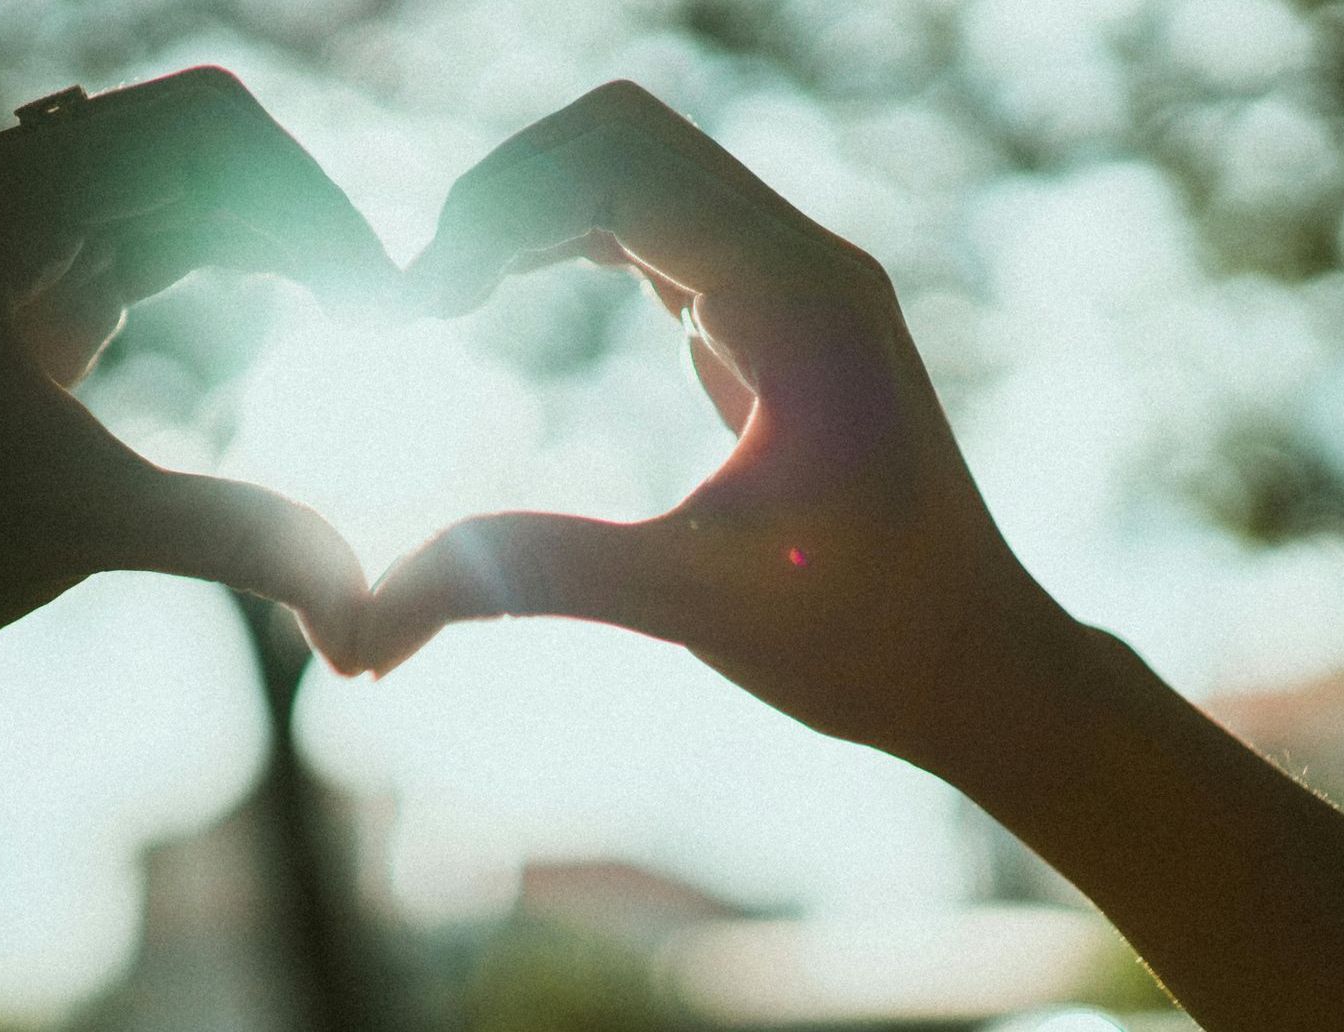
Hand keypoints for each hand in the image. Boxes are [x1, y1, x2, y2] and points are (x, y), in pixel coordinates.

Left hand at [0, 67, 385, 683]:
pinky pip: (158, 233)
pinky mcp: (28, 279)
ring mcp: (8, 229)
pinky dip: (238, 263)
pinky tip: (305, 309)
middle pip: (201, 143)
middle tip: (392, 312)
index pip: (199, 133)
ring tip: (364, 314)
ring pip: (186, 184)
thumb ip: (235, 540)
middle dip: (307, 217)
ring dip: (280, 237)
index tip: (384, 300)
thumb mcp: (80, 526)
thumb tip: (370, 614)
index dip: (312, 202)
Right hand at [361, 81, 1081, 772]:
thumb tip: (364, 623)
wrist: (979, 664)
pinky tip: (511, 298)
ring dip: (535, 208)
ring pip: (642, 169)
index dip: (492, 211)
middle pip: (622, 135)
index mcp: (794, 299)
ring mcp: (799, 284)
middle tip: (422, 297)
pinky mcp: (783, 321)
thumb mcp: (685, 604)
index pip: (614, 165)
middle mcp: (804, 263)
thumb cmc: (863, 638)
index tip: (414, 309)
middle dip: (503, 191)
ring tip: (447, 296)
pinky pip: (664, 228)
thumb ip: (527, 577)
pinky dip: (575, 240)